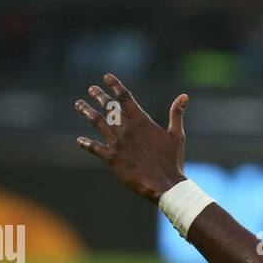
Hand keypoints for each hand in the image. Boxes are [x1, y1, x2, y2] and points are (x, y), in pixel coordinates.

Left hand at [75, 74, 187, 202]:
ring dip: (87, 112)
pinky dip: (87, 144)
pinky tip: (80, 141)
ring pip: (98, 123)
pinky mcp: (112, 159)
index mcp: (141, 121)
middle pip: (109, 107)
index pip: (125, 98)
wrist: (165, 184)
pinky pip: (95, 149)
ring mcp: (117, 143)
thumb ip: (176, 114)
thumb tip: (184, 96)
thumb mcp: (177, 135)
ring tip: (79, 104)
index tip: (107, 77)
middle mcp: (126, 129)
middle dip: (99, 96)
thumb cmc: (173, 160)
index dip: (115, 86)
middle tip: (92, 89)